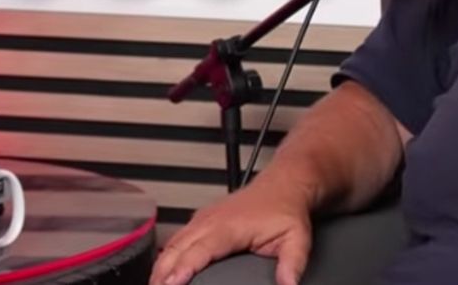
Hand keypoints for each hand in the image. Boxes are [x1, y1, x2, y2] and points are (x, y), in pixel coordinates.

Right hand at [149, 179, 313, 284]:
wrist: (284, 184)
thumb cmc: (286, 209)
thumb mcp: (297, 239)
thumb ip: (292, 264)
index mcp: (229, 227)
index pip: (198, 250)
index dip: (183, 268)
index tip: (171, 284)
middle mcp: (211, 221)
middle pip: (176, 249)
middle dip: (162, 274)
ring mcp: (204, 219)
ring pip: (172, 244)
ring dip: (160, 267)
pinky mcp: (202, 220)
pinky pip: (177, 238)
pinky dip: (166, 257)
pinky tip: (162, 272)